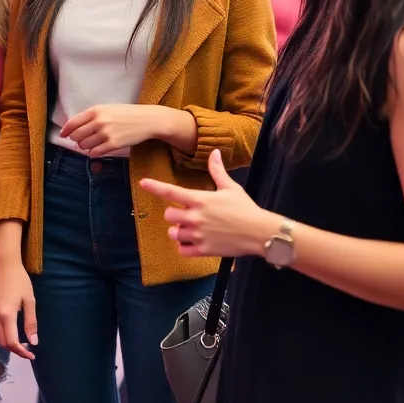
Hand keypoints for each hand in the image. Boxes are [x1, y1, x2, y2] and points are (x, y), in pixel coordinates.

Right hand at [0, 256, 36, 359]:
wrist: (4, 265)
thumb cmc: (20, 281)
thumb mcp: (30, 301)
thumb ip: (31, 323)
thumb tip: (33, 342)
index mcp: (6, 315)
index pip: (12, 342)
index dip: (22, 352)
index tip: (32, 355)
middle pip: (3, 343)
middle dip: (15, 350)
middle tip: (29, 350)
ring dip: (8, 344)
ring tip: (22, 343)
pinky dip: (3, 336)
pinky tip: (13, 333)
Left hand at [60, 104, 163, 157]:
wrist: (148, 119)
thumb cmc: (127, 113)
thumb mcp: (107, 108)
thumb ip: (92, 116)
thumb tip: (75, 128)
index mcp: (96, 110)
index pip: (73, 123)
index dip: (66, 130)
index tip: (63, 135)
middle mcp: (99, 121)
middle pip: (76, 136)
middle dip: (77, 140)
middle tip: (82, 140)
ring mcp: (106, 133)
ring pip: (84, 146)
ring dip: (85, 147)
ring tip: (92, 144)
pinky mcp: (114, 144)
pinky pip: (95, 153)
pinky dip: (93, 153)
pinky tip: (98, 150)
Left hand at [140, 149, 278, 258]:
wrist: (260, 233)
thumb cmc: (246, 209)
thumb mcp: (231, 188)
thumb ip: (217, 171)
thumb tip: (214, 152)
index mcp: (200, 200)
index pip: (171, 192)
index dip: (155, 187)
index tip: (143, 183)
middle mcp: (195, 217)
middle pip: (168, 216)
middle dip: (174, 215)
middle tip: (187, 215)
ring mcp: (198, 235)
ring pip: (173, 234)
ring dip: (178, 232)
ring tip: (190, 229)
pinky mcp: (204, 250)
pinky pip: (182, 250)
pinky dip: (184, 247)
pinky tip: (192, 243)